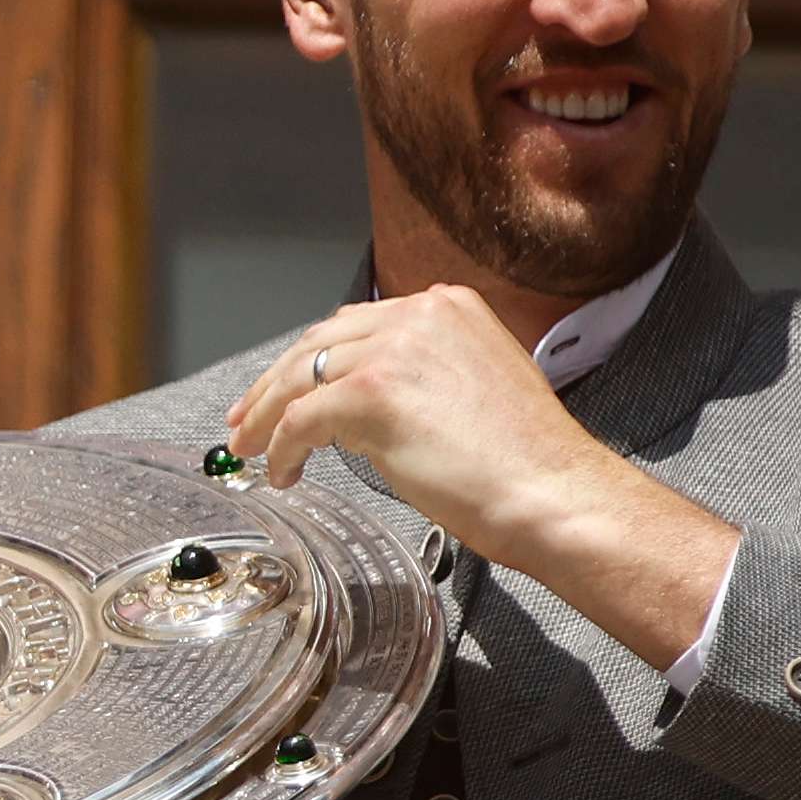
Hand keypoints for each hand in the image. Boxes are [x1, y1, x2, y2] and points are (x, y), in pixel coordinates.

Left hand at [224, 285, 737, 668]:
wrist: (551, 492)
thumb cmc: (525, 463)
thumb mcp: (471, 390)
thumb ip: (419, 378)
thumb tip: (358, 405)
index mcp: (447, 307)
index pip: (356, 326)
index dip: (312, 360)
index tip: (286, 389)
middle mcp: (419, 313)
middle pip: (320, 341)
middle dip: (276, 383)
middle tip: (248, 420)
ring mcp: (394, 349)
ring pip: (301, 376)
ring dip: (270, 417)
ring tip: (253, 451)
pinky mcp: (372, 392)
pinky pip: (303, 419)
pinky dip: (283, 448)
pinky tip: (284, 472)